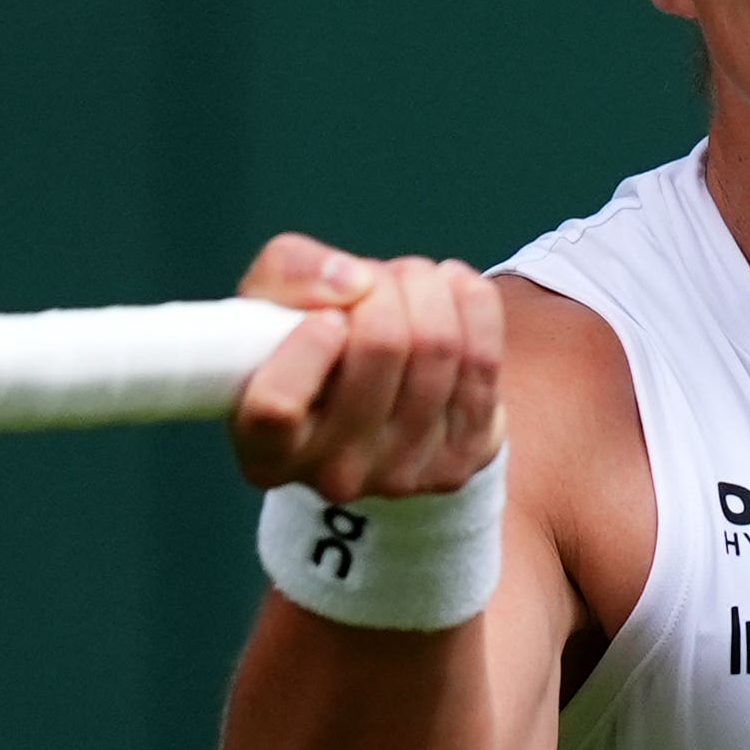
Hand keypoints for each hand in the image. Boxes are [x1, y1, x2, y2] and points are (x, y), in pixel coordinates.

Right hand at [228, 232, 504, 501]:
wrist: (373, 396)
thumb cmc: (306, 342)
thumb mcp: (268, 302)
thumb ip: (288, 274)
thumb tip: (352, 281)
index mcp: (266, 452)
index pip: (278, 406)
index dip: (308, 343)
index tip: (326, 315)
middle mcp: (334, 476)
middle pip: (380, 346)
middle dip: (383, 285)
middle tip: (373, 280)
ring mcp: (404, 473)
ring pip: (438, 345)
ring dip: (427, 287)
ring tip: (409, 283)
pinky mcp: (464, 457)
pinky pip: (483, 357)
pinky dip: (471, 302)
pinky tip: (451, 291)